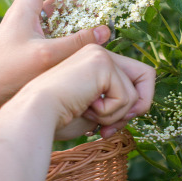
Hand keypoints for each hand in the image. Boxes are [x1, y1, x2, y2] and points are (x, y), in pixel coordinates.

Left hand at [0, 0, 109, 103]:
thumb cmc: (8, 73)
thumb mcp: (48, 56)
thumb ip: (78, 42)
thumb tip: (107, 30)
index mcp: (26, 5)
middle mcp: (24, 10)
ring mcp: (25, 25)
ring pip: (54, 5)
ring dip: (74, 3)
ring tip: (96, 9)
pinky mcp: (27, 39)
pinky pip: (51, 23)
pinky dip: (67, 22)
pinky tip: (80, 32)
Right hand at [18, 44, 155, 139]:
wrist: (34, 115)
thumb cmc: (55, 118)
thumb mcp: (94, 112)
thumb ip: (116, 105)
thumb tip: (141, 106)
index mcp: (93, 63)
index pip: (134, 78)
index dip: (130, 106)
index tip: (108, 128)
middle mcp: (98, 52)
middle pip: (146, 77)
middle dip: (134, 109)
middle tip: (109, 128)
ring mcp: (100, 54)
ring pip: (135, 94)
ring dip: (115, 116)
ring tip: (88, 113)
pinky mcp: (102, 62)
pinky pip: (126, 97)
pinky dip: (110, 113)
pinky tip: (86, 108)